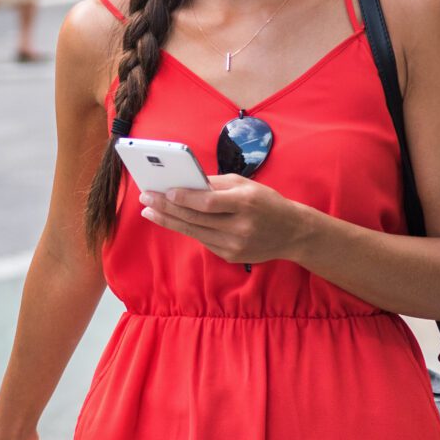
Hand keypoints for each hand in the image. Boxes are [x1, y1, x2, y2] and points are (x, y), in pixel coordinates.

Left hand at [139, 175, 308, 264]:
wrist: (293, 233)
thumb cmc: (266, 202)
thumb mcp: (246, 185)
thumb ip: (216, 184)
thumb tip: (184, 182)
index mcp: (246, 203)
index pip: (208, 203)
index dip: (184, 198)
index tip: (164, 191)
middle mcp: (241, 226)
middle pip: (196, 218)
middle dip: (167, 208)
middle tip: (146, 199)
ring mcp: (236, 245)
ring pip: (194, 232)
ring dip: (169, 221)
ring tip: (149, 211)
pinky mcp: (231, 256)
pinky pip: (203, 240)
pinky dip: (187, 229)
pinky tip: (171, 220)